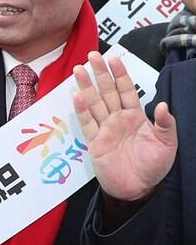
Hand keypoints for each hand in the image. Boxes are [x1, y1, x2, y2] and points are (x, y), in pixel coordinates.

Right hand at [72, 52, 176, 201]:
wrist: (138, 189)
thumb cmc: (154, 166)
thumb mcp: (167, 144)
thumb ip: (165, 124)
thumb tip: (161, 104)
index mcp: (136, 117)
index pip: (126, 90)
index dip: (120, 74)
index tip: (114, 58)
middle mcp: (118, 119)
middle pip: (108, 92)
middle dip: (100, 73)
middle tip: (92, 55)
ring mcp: (105, 129)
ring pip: (94, 103)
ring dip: (86, 86)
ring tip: (78, 70)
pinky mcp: (94, 142)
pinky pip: (86, 123)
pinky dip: (81, 110)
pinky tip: (77, 96)